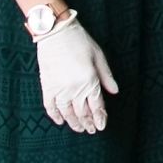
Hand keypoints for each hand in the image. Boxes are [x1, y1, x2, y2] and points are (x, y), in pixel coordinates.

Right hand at [35, 18, 118, 132]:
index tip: (102, 126)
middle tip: (92, 130)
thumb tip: (114, 92)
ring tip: (79, 128)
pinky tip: (60, 121)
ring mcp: (59, 89)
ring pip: (67, 113)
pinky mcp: (47, 86)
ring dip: (74, 123)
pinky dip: (55, 115)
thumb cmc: (79, 41)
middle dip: (88, 123)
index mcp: (89, 80)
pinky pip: (50, 106)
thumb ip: (106, 76)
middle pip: (82, 112)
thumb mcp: (98, 56)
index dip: (100, 118)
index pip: (96, 106)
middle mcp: (75, 88)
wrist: (55, 32)